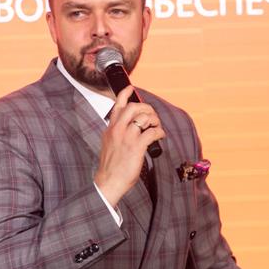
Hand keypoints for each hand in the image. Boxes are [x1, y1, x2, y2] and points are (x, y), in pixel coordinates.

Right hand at [94, 85, 165, 206]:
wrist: (108, 181)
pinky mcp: (136, 146)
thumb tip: (131, 128)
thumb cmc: (111, 166)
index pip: (117, 105)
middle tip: (152, 115)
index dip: (125, 93)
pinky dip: (159, 132)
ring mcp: (127, 137)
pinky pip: (152, 132)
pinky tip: (160, 136)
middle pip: (134, 107)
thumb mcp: (109, 144)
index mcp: (110, 128)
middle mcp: (117, 129)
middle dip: (146, 107)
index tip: (131, 87)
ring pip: (144, 117)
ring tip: (157, 126)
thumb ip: (116, 133)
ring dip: (155, 120)